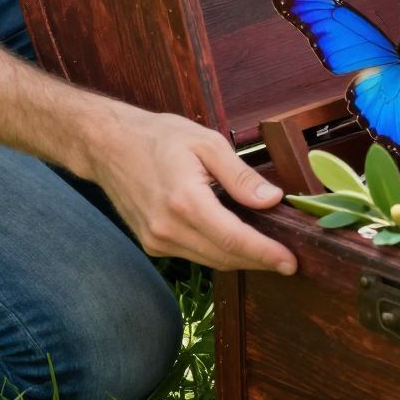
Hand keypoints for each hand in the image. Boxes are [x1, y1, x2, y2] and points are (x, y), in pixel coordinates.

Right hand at [82, 105, 295, 273]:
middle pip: (224, 256)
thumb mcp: (208, 143)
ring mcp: (156, 240)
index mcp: (184, 201)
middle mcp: (167, 228)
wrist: (108, 145)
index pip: (233, 239)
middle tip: (290, 261)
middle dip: (260, 260)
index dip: (265, 253)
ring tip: (270, 252)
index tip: (291, 262)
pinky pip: (194, 255)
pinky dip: (218, 252)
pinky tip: (237, 241)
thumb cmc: (160, 137)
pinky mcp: (151, 244)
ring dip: (241, 259)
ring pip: (210, 260)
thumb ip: (241, 176)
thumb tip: (272, 200)